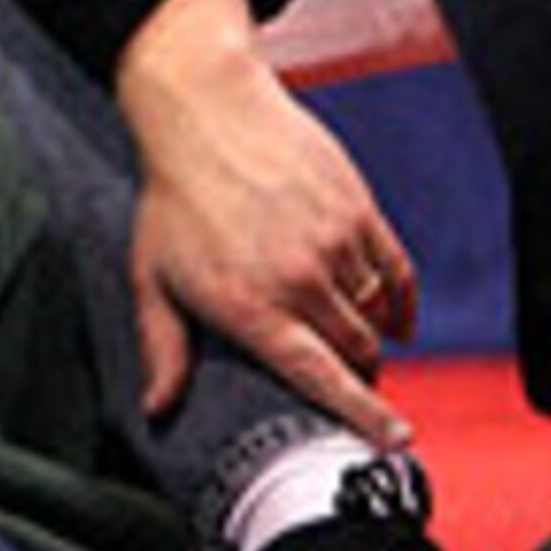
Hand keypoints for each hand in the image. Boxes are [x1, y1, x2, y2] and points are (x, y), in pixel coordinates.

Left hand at [116, 0, 416, 448]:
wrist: (205, 111)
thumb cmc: (171, 197)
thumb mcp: (151, 275)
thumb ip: (163, 347)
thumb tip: (156, 406)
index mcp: (248, 306)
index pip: (318, 375)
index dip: (362, 413)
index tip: (395, 439)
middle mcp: (298, 282)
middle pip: (356, 352)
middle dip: (356, 372)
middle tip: (342, 374)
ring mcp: (334, 246)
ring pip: (377, 315)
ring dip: (371, 333)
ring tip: (347, 331)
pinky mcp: (360, 212)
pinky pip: (397, 273)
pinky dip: (399, 300)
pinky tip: (393, 314)